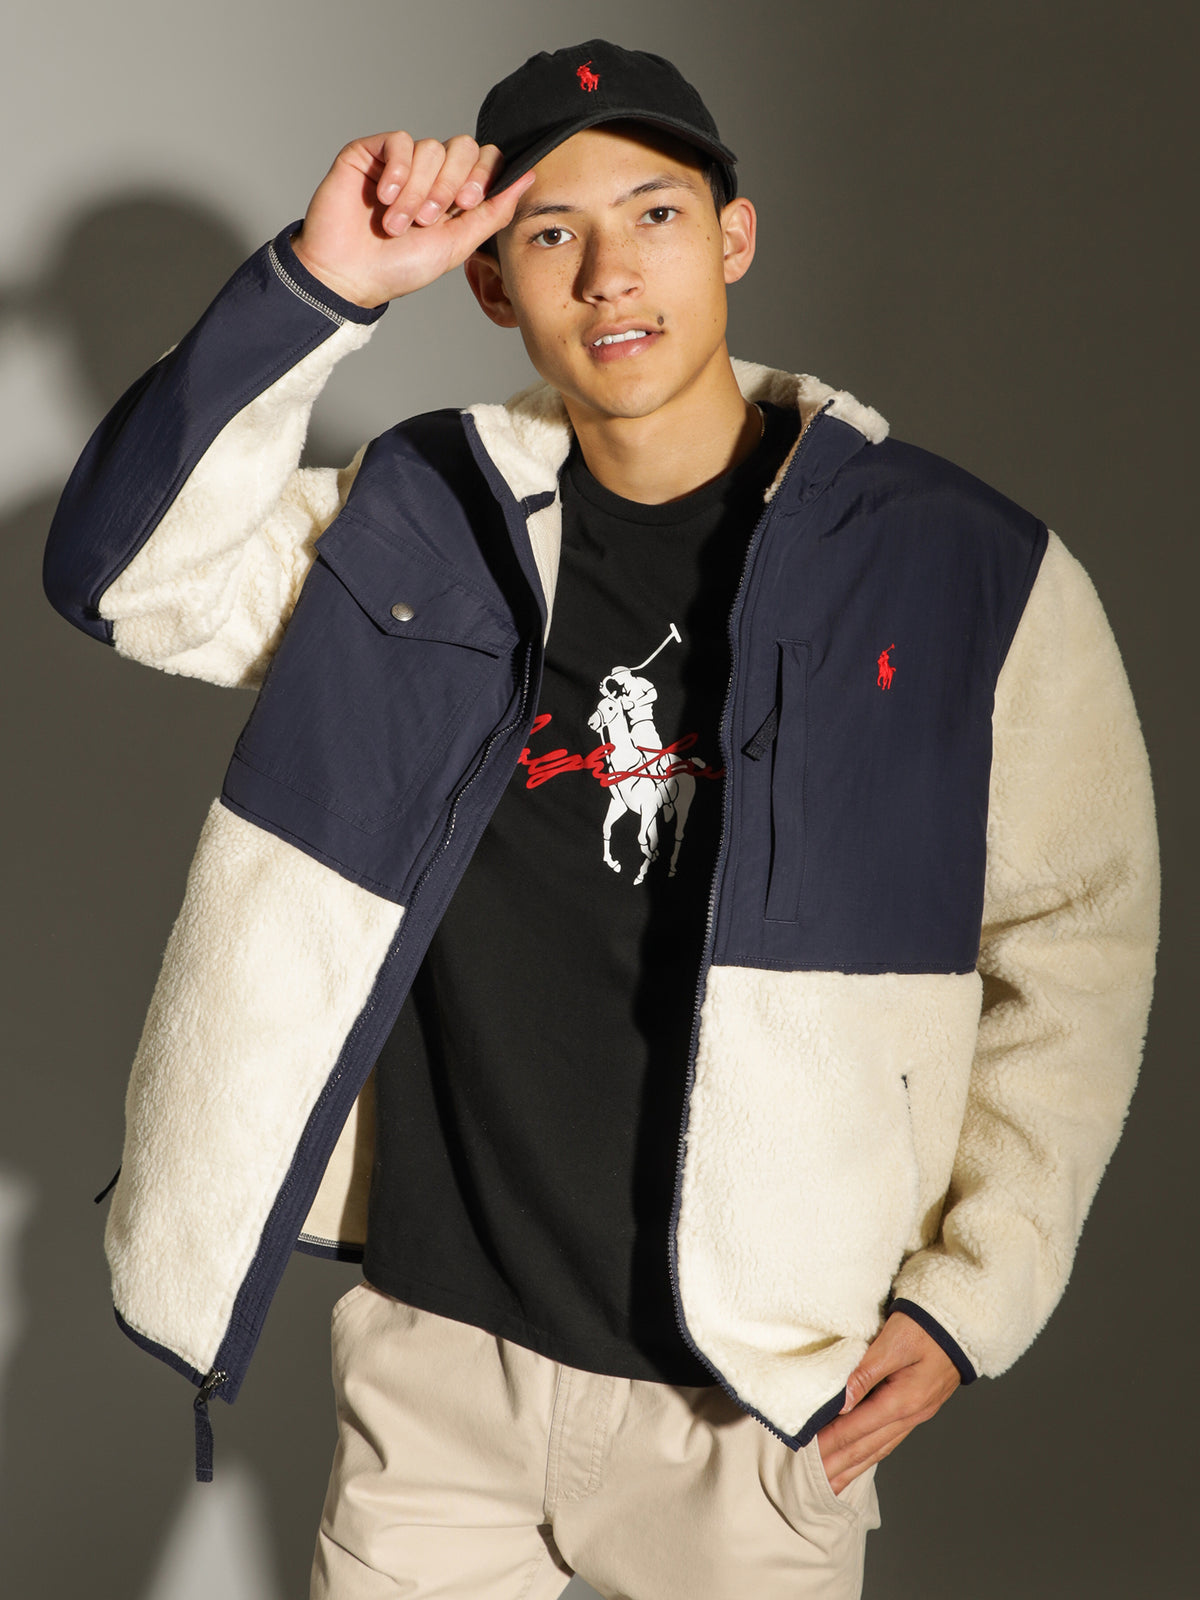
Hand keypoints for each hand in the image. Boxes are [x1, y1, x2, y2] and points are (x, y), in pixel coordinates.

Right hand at [292, 132, 534, 308]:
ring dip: (418, 191)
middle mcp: (430, 174)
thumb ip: (494, 212)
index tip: (466, 205)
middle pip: (462, 146)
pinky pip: (400, 141)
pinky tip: (385, 197)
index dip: (483, 175)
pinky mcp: (371, 153)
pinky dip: (398, 171)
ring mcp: (401, 162)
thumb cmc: (398, 268)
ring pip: (430, 148)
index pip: (485, 159)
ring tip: (398, 223)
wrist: (348, 275)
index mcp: (455, 195)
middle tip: (429, 219)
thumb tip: (529, 178)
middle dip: (450, 184)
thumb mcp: (457, 245)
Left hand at [817, 1311, 960, 1492]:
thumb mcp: (893, 1342)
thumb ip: (866, 1372)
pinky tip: (861, 1461)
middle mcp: (910, 1414)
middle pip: (867, 1447)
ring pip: (878, 1448)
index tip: (807, 1454)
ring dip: (853, 1467)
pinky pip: (889, 1439)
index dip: (830, 1442)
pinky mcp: (916, 1408)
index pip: (857, 1428)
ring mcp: (915, 1414)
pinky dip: (870, 1454)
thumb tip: (843, 1401)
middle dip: (839, 1465)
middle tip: (813, 1484)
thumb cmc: (925, 1326)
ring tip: (833, 1483)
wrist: (960, 1322)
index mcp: (903, 1400)